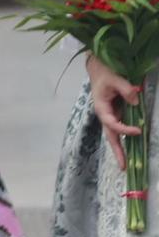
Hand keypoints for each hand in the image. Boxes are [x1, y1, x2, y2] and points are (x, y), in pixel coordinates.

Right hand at [89, 54, 143, 169]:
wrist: (99, 68)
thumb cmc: (105, 73)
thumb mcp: (115, 78)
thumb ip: (126, 89)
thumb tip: (136, 101)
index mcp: (101, 108)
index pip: (112, 123)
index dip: (124, 129)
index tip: (138, 131)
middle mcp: (104, 114)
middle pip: (109, 136)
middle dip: (117, 151)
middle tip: (123, 167)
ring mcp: (109, 115)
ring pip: (113, 135)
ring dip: (119, 149)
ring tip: (124, 164)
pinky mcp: (115, 113)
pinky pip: (119, 128)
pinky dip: (124, 138)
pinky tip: (130, 147)